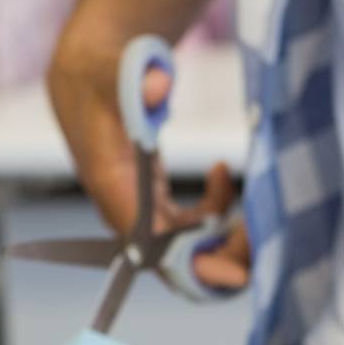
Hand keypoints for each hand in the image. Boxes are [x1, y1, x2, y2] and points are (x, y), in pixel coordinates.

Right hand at [47, 43, 249, 289]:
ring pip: (185, 246)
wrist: (86, 76)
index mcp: (113, 186)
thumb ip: (138, 80)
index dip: (193, 260)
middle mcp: (123, 208)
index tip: (237, 272)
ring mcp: (138, 210)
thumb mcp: (117, 71)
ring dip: (221, 236)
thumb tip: (157, 86)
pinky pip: (187, 227)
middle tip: (257, 231)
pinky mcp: (152, 204)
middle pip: (173, 256)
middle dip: (220, 255)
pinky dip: (213, 211)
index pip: (152, 241)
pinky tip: (219, 172)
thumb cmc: (101, 75)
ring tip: (242, 197)